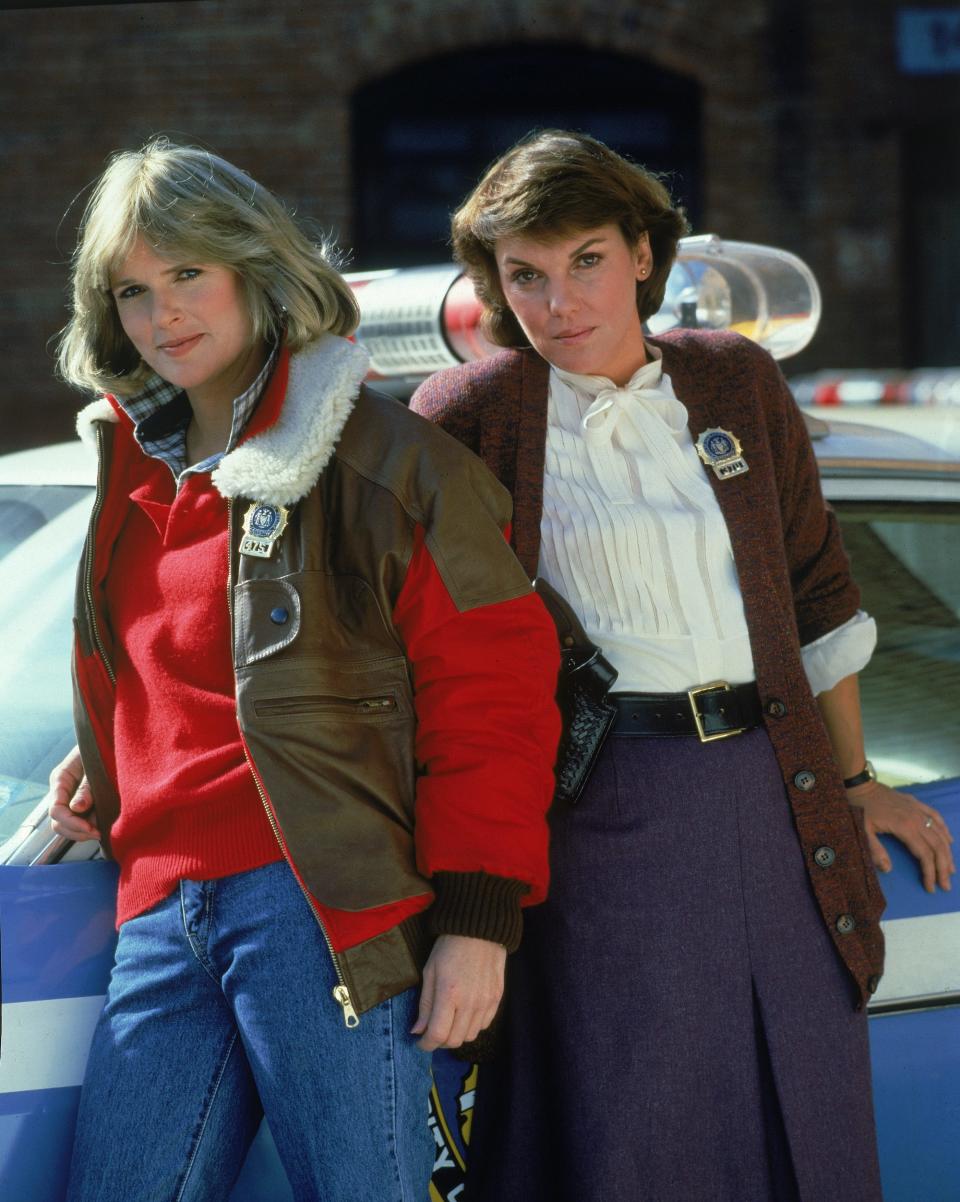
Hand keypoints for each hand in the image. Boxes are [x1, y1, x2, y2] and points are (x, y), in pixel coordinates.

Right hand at [47, 746, 99, 841]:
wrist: (113, 738)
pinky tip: (105, 825)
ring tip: (104, 829)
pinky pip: (80, 822)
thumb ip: (87, 787)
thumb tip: (76, 808)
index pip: (56, 810)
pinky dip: (90, 827)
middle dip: (77, 831)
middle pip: (58, 823)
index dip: (72, 822)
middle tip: (99, 833)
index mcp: (61, 778)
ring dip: (83, 832)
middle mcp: (62, 791)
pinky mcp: (83, 803)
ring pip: (67, 826)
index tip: (92, 828)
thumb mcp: (96, 765)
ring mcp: (71, 798)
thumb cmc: (104, 747)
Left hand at [412, 934, 505, 1050]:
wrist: (480, 931)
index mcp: (449, 994)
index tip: (420, 1042)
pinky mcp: (497, 999)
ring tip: (449, 1022)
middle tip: (433, 1031)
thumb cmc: (449, 948)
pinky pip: (484, 1025)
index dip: (426, 1044)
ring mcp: (486, 1002)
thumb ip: (425, 1004)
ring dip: (457, 1035)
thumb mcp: (430, 971)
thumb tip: (417, 1031)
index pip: (438, 1034)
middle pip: (455, 1041)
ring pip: (470, 1036)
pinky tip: (465, 1014)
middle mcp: (470, 1003)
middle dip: (440, 1042)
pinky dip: (472, 1026)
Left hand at [848, 779, 953, 892]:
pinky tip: (949, 841)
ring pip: (939, 833)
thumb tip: (888, 869)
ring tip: (950, 870)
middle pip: (937, 846)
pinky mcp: (916, 803)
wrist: (860, 785)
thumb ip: (875, 850)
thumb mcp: (862, 830)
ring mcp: (918, 809)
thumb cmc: (860, 808)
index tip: (931, 887)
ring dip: (947, 853)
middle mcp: (916, 818)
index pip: (924, 854)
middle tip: (945, 885)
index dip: (930, 872)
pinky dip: (944, 830)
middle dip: (943, 868)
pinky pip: (936, 816)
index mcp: (905, 827)